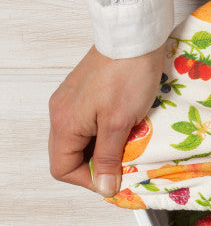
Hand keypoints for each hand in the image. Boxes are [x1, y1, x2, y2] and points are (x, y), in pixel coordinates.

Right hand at [48, 44, 164, 196]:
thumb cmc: (127, 77)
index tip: (113, 180)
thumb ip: (108, 157)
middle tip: (124, 166)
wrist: (134, 39)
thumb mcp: (119, 124)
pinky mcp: (85, 95)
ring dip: (103, 150)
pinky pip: (89, 125)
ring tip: (127, 147)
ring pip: (82, 141)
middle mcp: (61, 113)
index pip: (62, 168)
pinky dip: (106, 134)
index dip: (88, 180)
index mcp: (64, 123)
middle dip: (97, 166)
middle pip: (70, 155)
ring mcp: (71, 102)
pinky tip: (125, 131)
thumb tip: (102, 186)